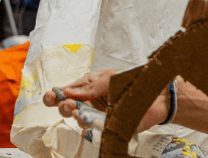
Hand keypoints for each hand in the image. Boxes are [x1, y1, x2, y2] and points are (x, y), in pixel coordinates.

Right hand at [43, 70, 170, 133]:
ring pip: (79, 119)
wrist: (156, 95)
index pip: (65, 93)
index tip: (51, 97)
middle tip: (69, 104)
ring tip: (79, 112)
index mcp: (87, 88)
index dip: (54, 96)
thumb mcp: (109, 78)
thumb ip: (90, 86)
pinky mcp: (107, 125)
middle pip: (67, 108)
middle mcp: (89, 102)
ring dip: (76, 116)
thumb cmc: (132, 82)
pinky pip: (93, 130)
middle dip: (64, 106)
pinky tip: (88, 125)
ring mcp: (97, 115)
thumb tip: (68, 92)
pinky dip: (88, 128)